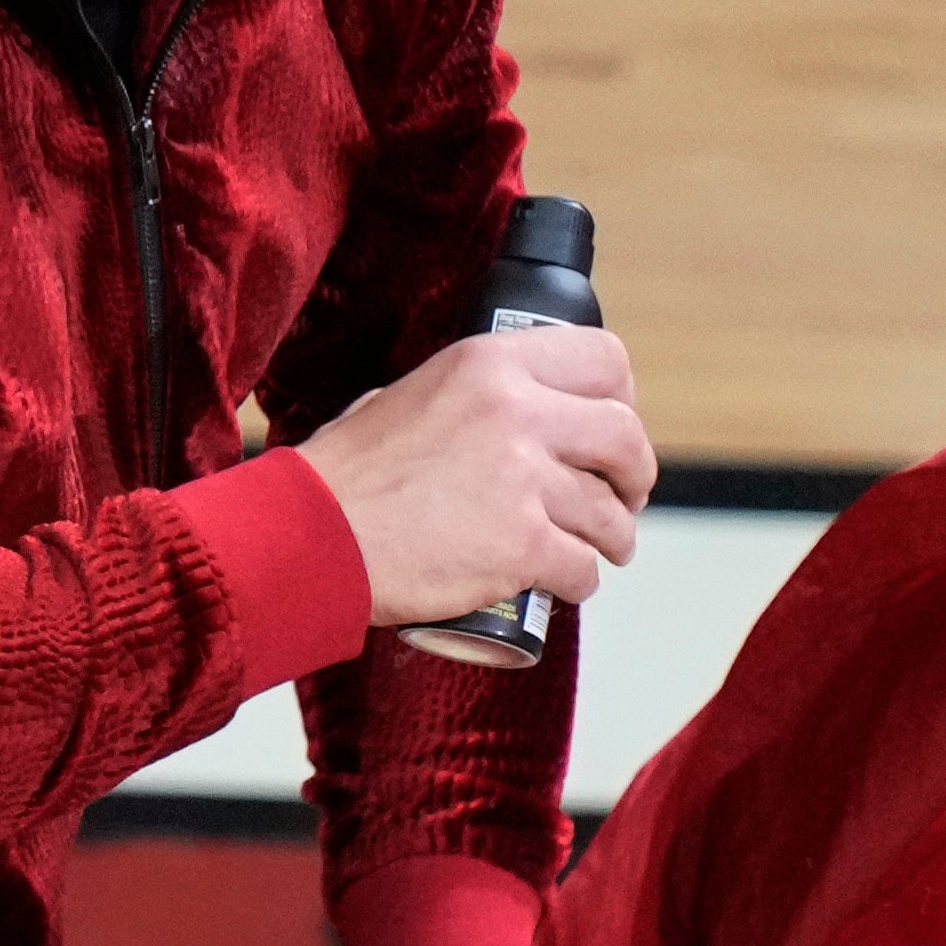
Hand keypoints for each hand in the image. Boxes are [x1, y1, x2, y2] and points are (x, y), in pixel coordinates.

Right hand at [303, 323, 653, 628]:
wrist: (312, 537)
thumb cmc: (348, 476)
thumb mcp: (410, 394)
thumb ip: (472, 395)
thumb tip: (516, 407)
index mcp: (490, 363)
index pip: (603, 360)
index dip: (622, 400)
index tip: (614, 430)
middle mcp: (516, 411)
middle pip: (624, 437)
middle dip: (634, 475)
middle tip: (624, 497)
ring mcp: (523, 480)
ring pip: (610, 512)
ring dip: (613, 536)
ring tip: (600, 548)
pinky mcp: (521, 546)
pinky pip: (582, 567)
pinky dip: (579, 582)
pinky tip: (562, 585)